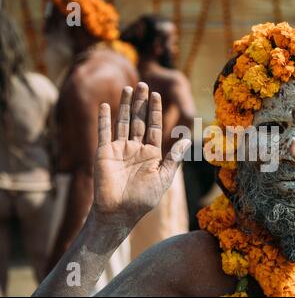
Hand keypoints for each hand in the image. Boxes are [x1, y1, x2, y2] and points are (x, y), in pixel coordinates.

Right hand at [93, 82, 190, 226]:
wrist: (118, 213)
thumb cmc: (143, 199)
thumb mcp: (163, 177)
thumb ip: (174, 157)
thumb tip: (188, 139)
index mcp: (150, 153)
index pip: (153, 126)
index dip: (155, 110)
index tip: (157, 94)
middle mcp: (135, 148)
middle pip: (139, 120)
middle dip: (142, 102)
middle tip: (143, 84)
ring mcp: (119, 149)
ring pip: (123, 122)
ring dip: (126, 105)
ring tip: (129, 88)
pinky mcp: (104, 152)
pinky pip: (104, 132)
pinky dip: (104, 119)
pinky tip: (105, 105)